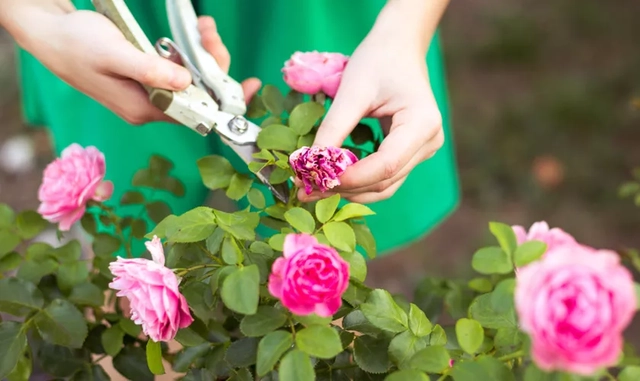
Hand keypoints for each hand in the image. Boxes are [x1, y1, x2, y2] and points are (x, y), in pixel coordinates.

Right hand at [14, 9, 259, 124]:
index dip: (224, 101)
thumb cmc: (76, 44)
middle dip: (212, 63)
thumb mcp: (115, 54)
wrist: (49, 34)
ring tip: (202, 25)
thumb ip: (151, 71)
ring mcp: (148, 92)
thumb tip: (187, 84)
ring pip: (190, 79)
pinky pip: (178, 69)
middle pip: (197, 93)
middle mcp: (149, 106)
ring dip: (201, 53)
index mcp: (143, 109)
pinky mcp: (146, 78)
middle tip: (209, 31)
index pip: (196, 113)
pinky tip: (191, 32)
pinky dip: (188, 52)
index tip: (250, 86)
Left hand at [302, 9, 444, 203]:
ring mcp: (422, 150)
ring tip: (313, 189)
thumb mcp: (352, 91)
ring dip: (350, 190)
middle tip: (305, 190)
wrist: (398, 47)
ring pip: (385, 186)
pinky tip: (331, 179)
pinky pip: (384, 176)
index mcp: (422, 123)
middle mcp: (429, 142)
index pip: (386, 165)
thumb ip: (334, 127)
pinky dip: (358, 181)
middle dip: (345, 188)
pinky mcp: (410, 153)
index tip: (317, 180)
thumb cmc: (378, 61)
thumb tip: (310, 163)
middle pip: (386, 180)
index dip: (352, 178)